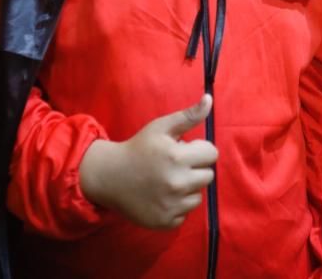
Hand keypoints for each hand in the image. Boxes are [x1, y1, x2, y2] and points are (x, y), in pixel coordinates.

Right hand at [78, 94, 217, 228]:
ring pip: (198, 196)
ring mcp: (171, 205)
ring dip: (187, 188)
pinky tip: (161, 196)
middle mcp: (177, 183)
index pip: (212, 154)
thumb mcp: (160, 127)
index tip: (183, 150)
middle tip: (174, 165)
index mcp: (177, 157)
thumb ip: (188, 115)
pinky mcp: (166, 222)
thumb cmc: (138, 148)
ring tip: (167, 180)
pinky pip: (185, 213)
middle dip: (194, 168)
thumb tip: (209, 99)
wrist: (109, 176)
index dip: (199, 149)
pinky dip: (177, 206)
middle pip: (208, 176)